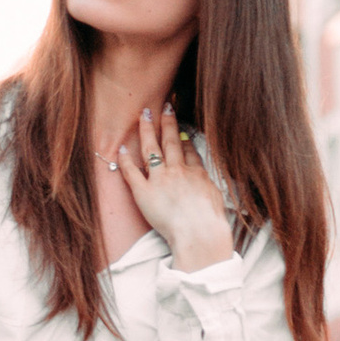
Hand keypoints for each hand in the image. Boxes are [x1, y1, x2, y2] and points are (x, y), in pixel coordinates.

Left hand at [109, 104, 236, 273]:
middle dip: (168, 123)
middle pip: (172, 142)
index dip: (185, 138)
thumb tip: (208, 188)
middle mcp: (178, 171)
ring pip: (152, 149)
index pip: (189, 151)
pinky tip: (122, 148)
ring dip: (147, 130)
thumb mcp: (217, 201)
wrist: (200, 233)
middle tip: (165, 107)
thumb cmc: (211, 224)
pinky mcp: (144, 192)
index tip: (182, 129)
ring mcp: (160, 179)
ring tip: (144, 114)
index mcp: (197, 174)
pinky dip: (126, 159)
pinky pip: (132, 171)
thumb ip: (209, 190)